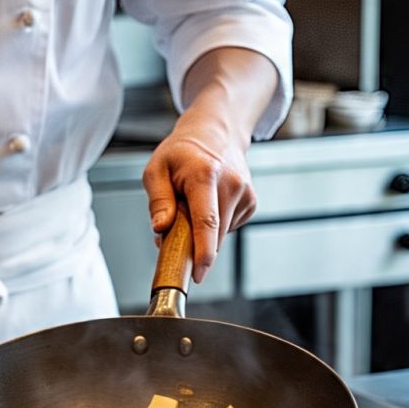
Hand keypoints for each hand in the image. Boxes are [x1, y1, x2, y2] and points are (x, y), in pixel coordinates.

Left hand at [140, 47, 277, 283]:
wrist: (216, 132)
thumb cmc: (182, 152)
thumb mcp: (156, 169)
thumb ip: (158, 200)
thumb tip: (161, 229)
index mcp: (204, 174)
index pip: (206, 221)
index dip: (203, 253)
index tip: (198, 275)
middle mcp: (231, 183)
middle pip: (214, 235)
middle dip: (194, 246)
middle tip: (175, 233)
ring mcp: (245, 193)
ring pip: (221, 235)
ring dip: (203, 234)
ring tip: (192, 207)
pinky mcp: (252, 203)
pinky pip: (228, 228)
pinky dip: (215, 227)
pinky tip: (210, 205)